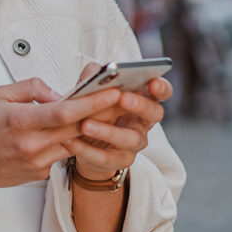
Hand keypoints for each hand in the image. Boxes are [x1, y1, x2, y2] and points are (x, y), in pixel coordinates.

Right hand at [0, 77, 125, 193]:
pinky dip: (70, 142)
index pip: (65, 112)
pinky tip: (74, 131)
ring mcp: (36, 163)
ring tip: (106, 113)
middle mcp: (31, 146)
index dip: (93, 102)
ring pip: (74, 144)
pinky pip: (61, 155)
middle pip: (78, 129)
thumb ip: (31, 88)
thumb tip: (57, 93)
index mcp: (20, 122)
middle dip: (104, 113)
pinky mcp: (38, 174)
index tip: (112, 91)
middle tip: (123, 99)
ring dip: (91, 129)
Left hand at [63, 66, 171, 181]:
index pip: (160, 91)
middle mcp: (144, 121)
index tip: (153, 82)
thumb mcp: (92, 89)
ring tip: (85, 125)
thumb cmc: (93, 107)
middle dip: (140, 105)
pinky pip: (106, 157)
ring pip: (129, 138)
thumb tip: (96, 70)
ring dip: (108, 131)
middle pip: (154, 113)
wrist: (83, 141)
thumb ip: (95, 76)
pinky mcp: (119, 161)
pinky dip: (87, 149)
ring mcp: (134, 143)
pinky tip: (71, 141)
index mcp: (142, 98)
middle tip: (123, 98)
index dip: (161, 87)